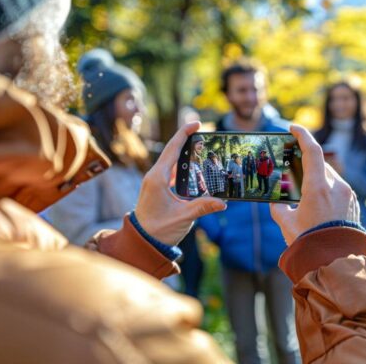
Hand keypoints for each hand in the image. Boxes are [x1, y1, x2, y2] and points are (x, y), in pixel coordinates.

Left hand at [134, 122, 226, 245]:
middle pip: (172, 152)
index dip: (185, 133)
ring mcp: (154, 182)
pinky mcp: (156, 189)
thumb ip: (203, 207)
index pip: (173, 149)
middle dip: (187, 141)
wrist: (141, 242)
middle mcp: (154, 176)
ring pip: (171, 161)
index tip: (196, 123)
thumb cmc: (158, 230)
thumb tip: (223, 202)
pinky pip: (170, 172)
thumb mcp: (183, 217)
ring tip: (201, 151)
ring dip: (185, 155)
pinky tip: (194, 171)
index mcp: (158, 178)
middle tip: (204, 135)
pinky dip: (182, 168)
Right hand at [270, 125, 359, 245]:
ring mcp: (349, 195)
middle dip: (306, 164)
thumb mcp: (287, 224)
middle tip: (293, 168)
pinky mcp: (354, 204)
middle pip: (320, 164)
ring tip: (305, 194)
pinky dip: (327, 190)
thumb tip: (276, 201)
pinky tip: (318, 205)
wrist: (336, 263)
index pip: (312, 151)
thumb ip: (278, 208)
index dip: (302, 135)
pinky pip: (339, 189)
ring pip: (330, 177)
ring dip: (317, 179)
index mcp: (319, 187)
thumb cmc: (310, 243)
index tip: (293, 127)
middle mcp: (337, 187)